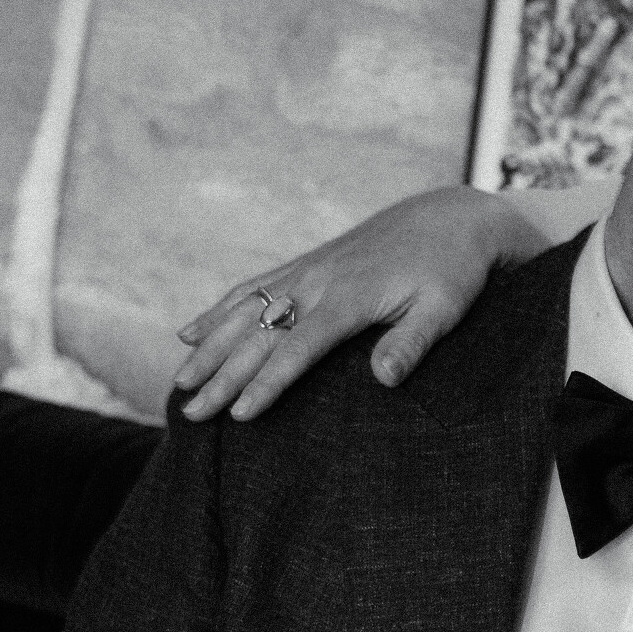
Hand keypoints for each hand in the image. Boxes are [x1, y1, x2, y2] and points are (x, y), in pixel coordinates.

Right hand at [172, 187, 543, 423]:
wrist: (452, 217)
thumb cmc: (453, 271)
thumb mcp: (445, 310)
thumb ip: (412, 344)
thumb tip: (384, 380)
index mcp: (350, 297)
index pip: (298, 348)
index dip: (267, 382)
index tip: (240, 414)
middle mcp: (318, 281)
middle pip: (260, 334)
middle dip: (222, 376)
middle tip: (192, 413)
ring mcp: (307, 270)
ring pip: (244, 311)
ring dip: (208, 348)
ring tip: (179, 383)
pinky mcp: (307, 265)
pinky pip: (251, 289)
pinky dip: (218, 311)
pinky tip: (191, 333)